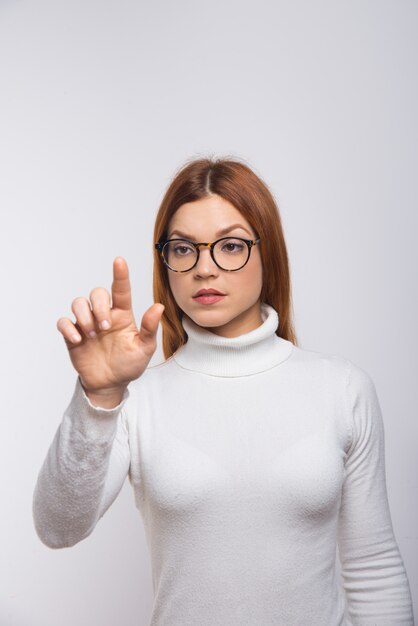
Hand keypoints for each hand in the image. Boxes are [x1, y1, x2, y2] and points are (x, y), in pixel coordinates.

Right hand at [56, 256, 164, 393]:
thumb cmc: (129, 364)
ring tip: (92, 334)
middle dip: (99, 306)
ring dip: (84, 315)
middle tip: (104, 326)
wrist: (110, 384)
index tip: (119, 261)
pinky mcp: (73, 335)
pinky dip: (68, 327)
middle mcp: (103, 315)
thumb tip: (158, 306)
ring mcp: (87, 324)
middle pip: (97, 293)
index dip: (120, 275)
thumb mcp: (144, 348)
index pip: (121, 290)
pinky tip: (78, 339)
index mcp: (122, 315)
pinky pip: (63, 322)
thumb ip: (150, 328)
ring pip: (78, 303)